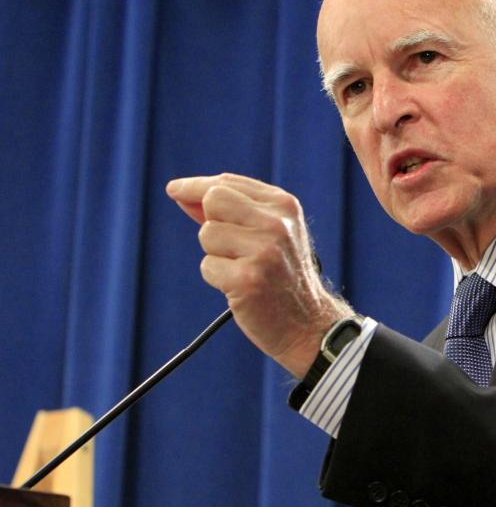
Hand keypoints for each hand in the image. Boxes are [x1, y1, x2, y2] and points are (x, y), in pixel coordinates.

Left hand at [166, 173, 351, 377]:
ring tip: (242, 269)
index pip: (228, 182)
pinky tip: (241, 287)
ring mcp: (264, 250)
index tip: (175, 189)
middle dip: (210, 222)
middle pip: (214, 199)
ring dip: (215, 255)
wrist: (308, 324)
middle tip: (229, 248)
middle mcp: (277, 223)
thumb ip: (233, 211)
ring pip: (208, 234)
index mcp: (284, 205)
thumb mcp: (271, 233)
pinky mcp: (248, 278)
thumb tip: (180, 192)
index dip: (196, 186)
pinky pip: (207, 266)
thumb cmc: (282, 276)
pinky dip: (217, 278)